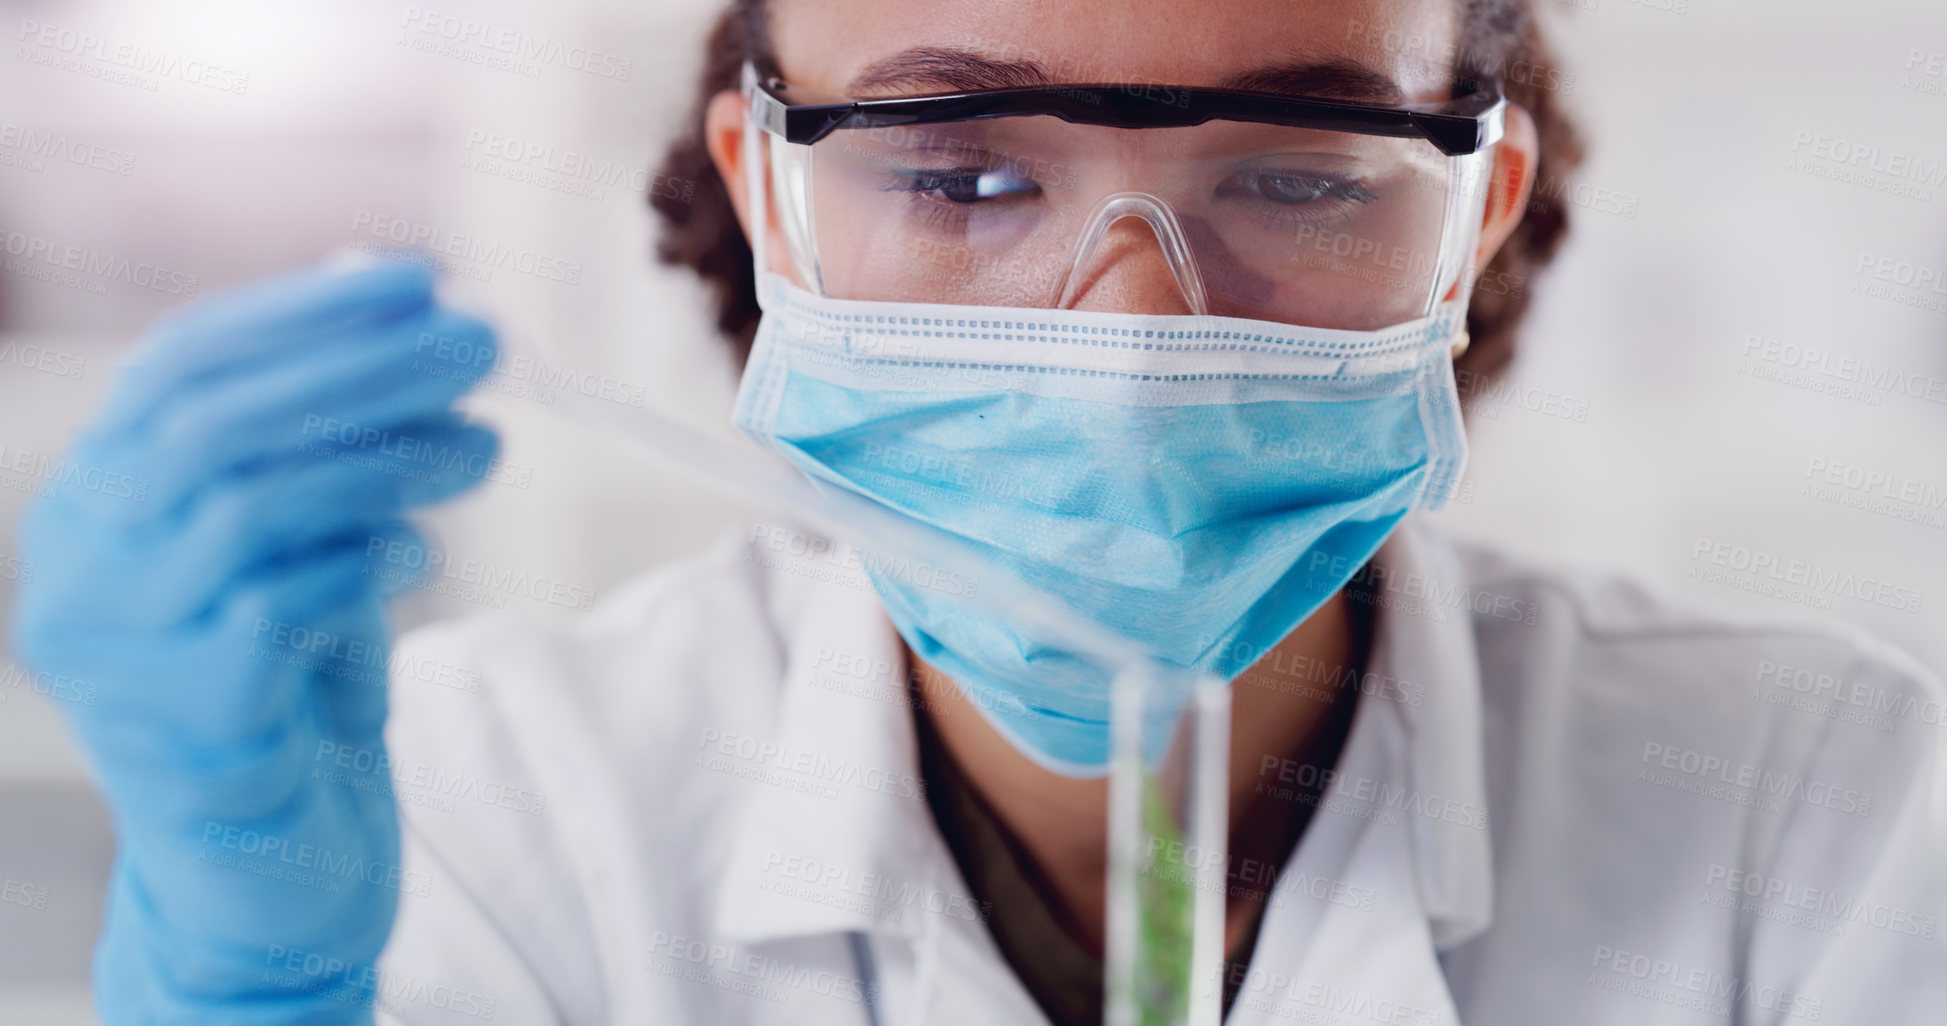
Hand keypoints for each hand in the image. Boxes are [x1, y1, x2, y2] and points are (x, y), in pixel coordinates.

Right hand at [11, 255, 499, 1023]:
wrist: (274, 870)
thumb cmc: (294, 692)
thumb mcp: (305, 549)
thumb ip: (327, 449)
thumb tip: (404, 310)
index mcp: (95, 502)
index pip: (179, 368)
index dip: (301, 314)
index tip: (417, 278)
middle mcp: (78, 568)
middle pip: (214, 425)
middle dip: (361, 370)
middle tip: (482, 344)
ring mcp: (115, 653)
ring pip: (244, 507)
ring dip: (384, 459)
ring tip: (483, 445)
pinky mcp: (181, 726)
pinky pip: (273, 610)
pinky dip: (359, 563)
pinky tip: (419, 550)